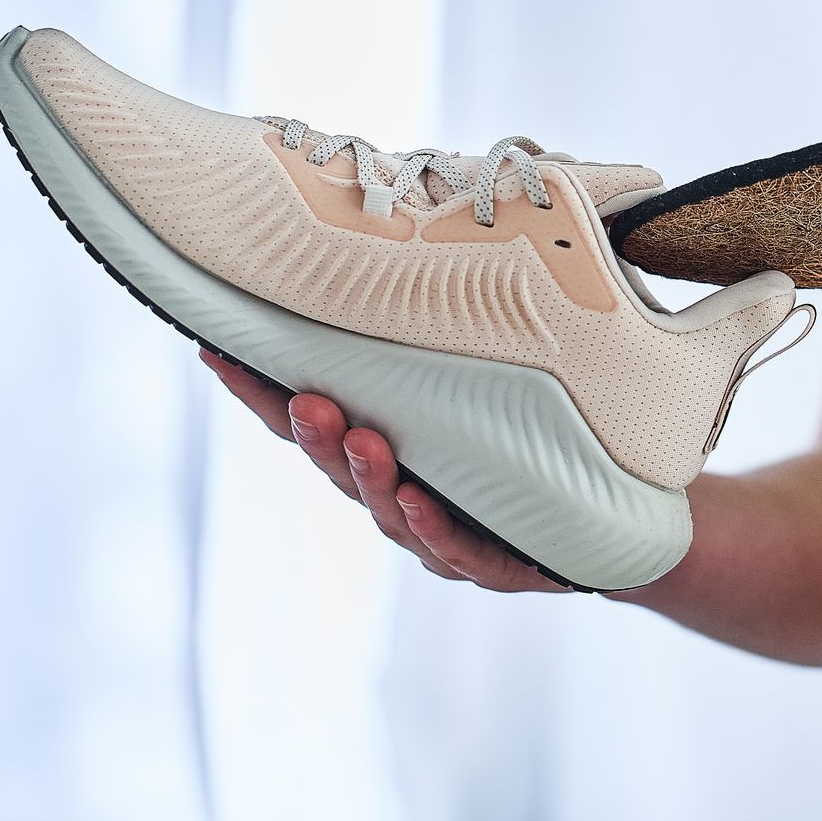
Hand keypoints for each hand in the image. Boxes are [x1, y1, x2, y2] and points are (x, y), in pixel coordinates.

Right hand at [199, 348, 570, 592]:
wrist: (602, 528)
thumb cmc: (524, 445)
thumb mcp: (477, 385)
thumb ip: (435, 344)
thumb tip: (399, 255)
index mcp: (382, 454)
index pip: (306, 423)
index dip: (259, 394)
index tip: (219, 352)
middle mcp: (399, 497)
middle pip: (340, 468)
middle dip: (316, 435)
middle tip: (305, 399)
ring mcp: (441, 537)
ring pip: (391, 511)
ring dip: (370, 475)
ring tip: (361, 438)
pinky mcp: (495, 566)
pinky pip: (461, 552)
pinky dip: (435, 529)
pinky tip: (420, 500)